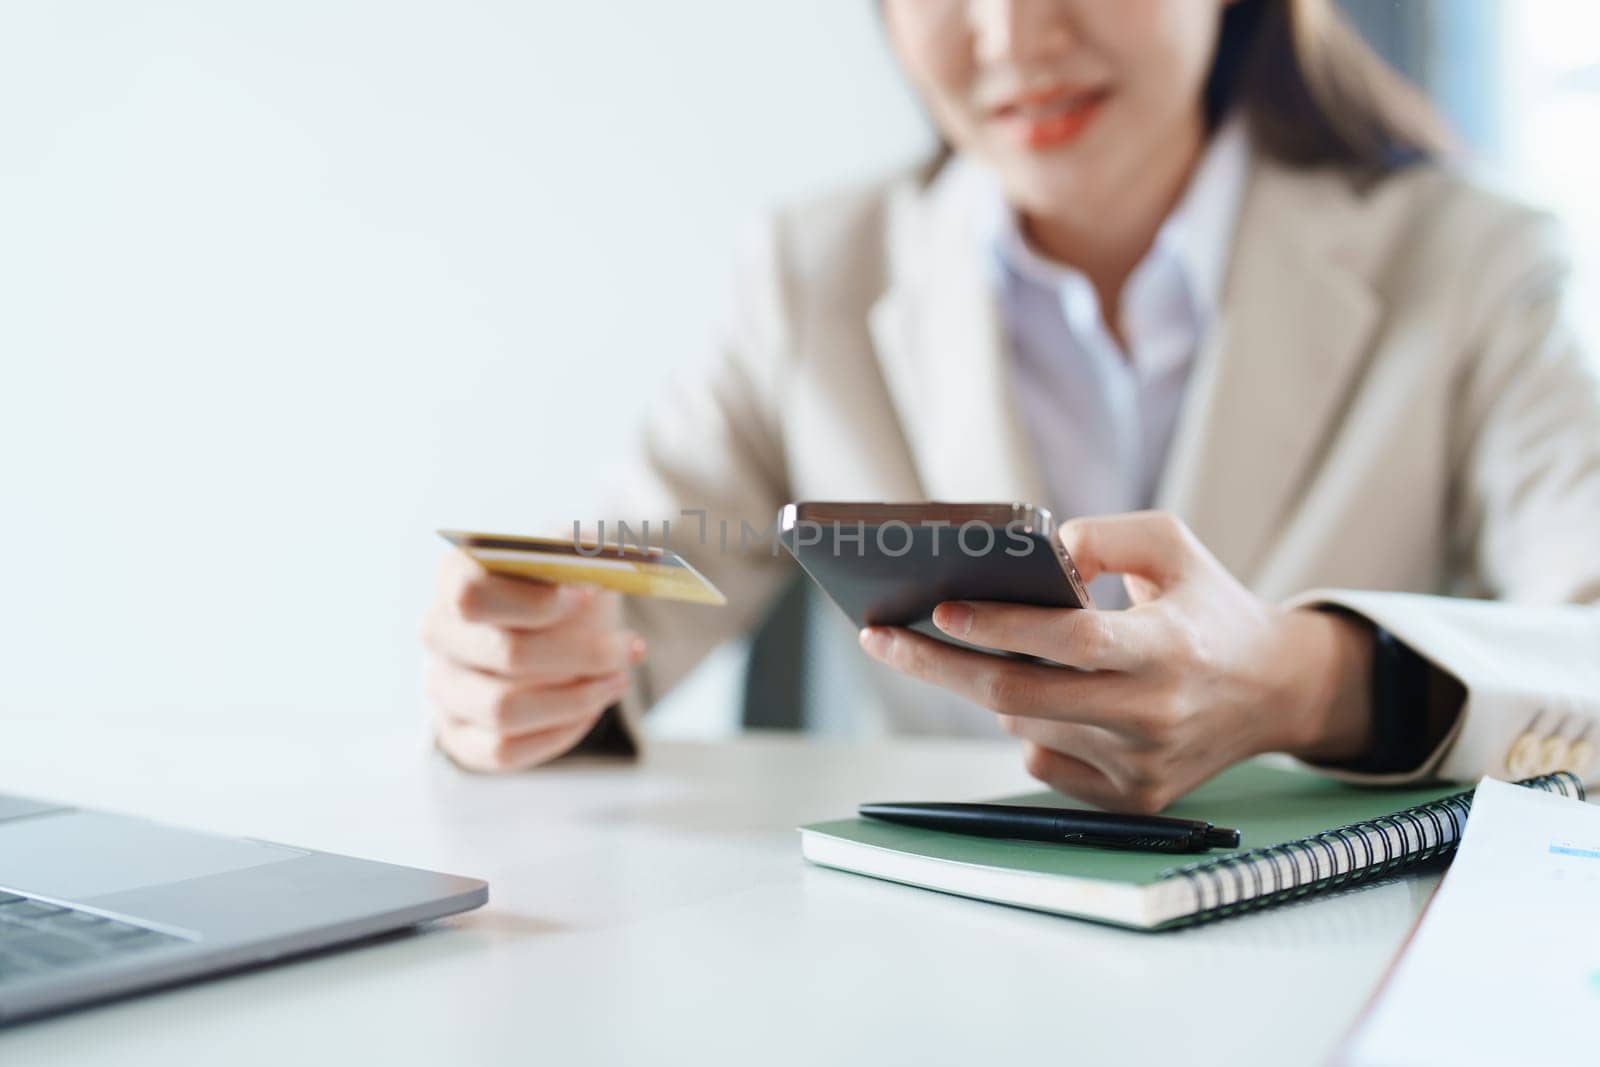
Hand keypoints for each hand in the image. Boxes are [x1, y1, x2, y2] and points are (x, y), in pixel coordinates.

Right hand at [421, 551, 645, 771]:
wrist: (552, 631)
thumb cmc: (561, 588)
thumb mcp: (573, 555)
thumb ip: (580, 550)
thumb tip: (593, 561)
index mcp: (455, 578)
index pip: (472, 594)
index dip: (534, 602)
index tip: (587, 597)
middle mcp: (439, 633)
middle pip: (504, 655)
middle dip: (581, 655)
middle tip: (631, 647)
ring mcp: (442, 688)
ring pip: (504, 711)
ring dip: (577, 698)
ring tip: (618, 679)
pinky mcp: (457, 734)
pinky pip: (504, 751)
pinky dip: (558, 733)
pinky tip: (591, 709)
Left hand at [858, 511, 1374, 812]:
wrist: (1275, 690)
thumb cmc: (1209, 605)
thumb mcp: (1171, 545)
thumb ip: (1101, 537)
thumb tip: (1031, 555)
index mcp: (1169, 649)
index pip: (1069, 641)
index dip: (999, 624)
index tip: (939, 607)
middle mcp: (1154, 716)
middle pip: (1018, 697)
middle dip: (937, 665)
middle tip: (882, 637)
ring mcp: (1141, 767)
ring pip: (1024, 724)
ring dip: (996, 684)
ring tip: (996, 648)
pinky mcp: (1132, 801)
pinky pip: (1042, 759)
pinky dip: (1031, 724)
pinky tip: (1057, 698)